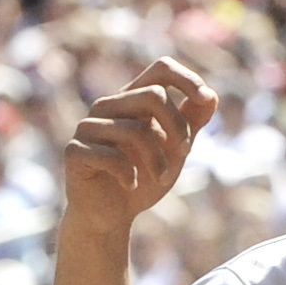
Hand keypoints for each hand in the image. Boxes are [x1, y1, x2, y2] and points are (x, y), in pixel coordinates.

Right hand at [62, 58, 215, 236]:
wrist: (111, 216)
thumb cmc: (143, 178)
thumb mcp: (174, 150)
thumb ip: (190, 122)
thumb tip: (210, 96)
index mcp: (132, 98)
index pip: (161, 68)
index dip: (187, 79)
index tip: (205, 99)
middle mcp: (108, 106)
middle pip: (154, 96)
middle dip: (178, 128)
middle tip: (184, 153)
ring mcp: (88, 127)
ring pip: (136, 129)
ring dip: (158, 160)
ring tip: (161, 179)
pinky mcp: (75, 151)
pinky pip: (112, 156)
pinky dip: (130, 175)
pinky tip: (131, 185)